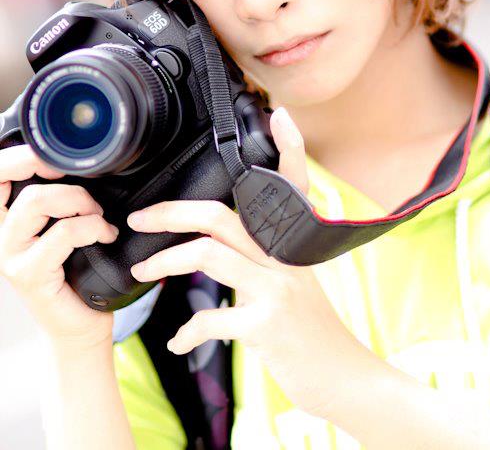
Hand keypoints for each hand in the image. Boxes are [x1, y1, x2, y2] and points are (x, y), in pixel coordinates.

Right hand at [0, 145, 118, 348]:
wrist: (82, 325)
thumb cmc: (78, 273)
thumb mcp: (66, 225)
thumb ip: (62, 198)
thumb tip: (81, 163)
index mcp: (7, 218)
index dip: (21, 156)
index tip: (56, 161)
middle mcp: (1, 234)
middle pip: (9, 177)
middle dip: (54, 173)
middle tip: (86, 193)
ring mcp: (10, 255)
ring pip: (36, 201)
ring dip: (78, 201)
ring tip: (97, 217)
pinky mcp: (29, 274)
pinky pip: (63, 233)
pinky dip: (93, 228)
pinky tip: (105, 236)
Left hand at [127, 107, 362, 418]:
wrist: (344, 379)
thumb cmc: (310, 329)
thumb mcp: (297, 283)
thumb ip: (266, 257)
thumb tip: (223, 243)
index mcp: (292, 244)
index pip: (292, 186)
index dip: (291, 148)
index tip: (280, 115)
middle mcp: (286, 258)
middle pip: (220, 215)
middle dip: (171, 212)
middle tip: (138, 219)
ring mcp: (277, 288)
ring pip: (207, 254)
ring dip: (165, 262)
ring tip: (142, 273)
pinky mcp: (266, 323)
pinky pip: (211, 317)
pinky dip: (186, 332)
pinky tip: (179, 343)